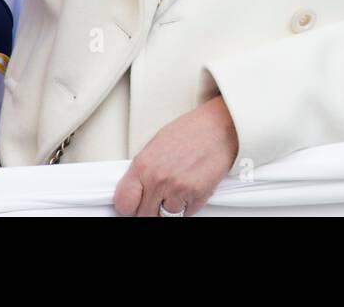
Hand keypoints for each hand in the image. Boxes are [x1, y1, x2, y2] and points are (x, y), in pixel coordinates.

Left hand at [113, 96, 238, 216]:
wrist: (220, 126)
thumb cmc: (192, 131)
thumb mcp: (157, 145)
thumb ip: (144, 170)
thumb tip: (137, 188)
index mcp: (143, 165)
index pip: (123, 202)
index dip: (129, 206)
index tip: (134, 204)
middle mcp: (158, 179)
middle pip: (144, 214)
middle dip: (151, 208)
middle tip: (160, 198)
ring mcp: (177, 189)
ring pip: (166, 217)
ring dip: (171, 208)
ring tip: (177, 192)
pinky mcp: (197, 195)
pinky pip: (187, 214)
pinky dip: (188, 206)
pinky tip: (191, 189)